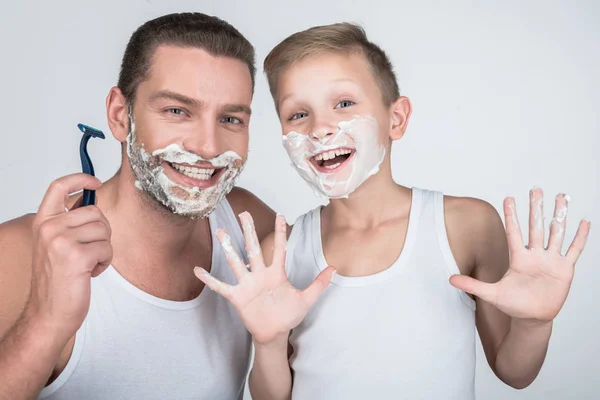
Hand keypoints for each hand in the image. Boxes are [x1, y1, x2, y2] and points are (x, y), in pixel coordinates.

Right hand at [26, 173, 112, 341]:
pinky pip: (108, 248)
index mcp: (43, 222)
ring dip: (103, 248)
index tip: (94, 182)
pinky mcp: (77, 257)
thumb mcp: (56, 244)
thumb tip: (91, 199)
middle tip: (89, 252)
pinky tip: (90, 273)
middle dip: (101, 232)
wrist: (49, 314)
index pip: (59, 186)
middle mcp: (49, 228)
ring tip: (87, 264)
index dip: (80, 179)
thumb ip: (70, 222)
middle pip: (95, 212)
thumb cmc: (57, 281)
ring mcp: (61, 241)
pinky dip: (105, 262)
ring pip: (104, 230)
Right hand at [194, 212, 334, 344]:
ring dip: (229, 248)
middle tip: (243, 213)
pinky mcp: (238, 297)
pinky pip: (221, 286)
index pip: (279, 249)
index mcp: (276, 273)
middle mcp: (260, 274)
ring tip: (221, 232)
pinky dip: (210, 280)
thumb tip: (335, 268)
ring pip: (236, 262)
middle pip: (253, 249)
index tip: (281, 215)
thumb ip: (319, 284)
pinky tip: (198, 270)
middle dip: (249, 231)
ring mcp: (247, 284)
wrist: (275, 333)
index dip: (280, 232)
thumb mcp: (306, 299)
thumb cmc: (289, 314)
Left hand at [450, 188, 589, 323]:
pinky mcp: (564, 269)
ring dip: (559, 216)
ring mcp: (550, 260)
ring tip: (562, 197)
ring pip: (556, 233)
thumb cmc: (513, 304)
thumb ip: (472, 285)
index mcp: (518, 258)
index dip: (512, 216)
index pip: (514, 232)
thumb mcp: (491, 293)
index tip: (509, 198)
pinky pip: (573, 250)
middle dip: (536, 208)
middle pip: (536, 226)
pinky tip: (584, 222)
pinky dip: (579, 237)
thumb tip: (449, 279)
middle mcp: (535, 255)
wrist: (532, 318)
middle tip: (536, 189)